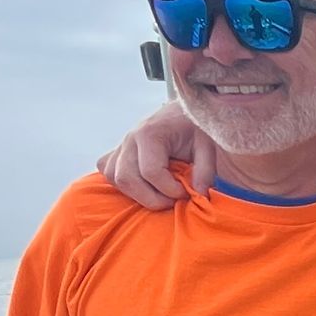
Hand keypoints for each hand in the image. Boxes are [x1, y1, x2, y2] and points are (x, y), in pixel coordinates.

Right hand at [96, 104, 211, 209]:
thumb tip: (199, 195)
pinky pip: (108, 172)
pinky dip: (123, 185)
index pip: (151, 172)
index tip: (186, 193)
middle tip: (173, 201)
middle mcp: (130, 139)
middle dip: (152, 199)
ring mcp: (120, 146)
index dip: (170, 190)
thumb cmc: (194, 129)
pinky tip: (143, 186)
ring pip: (115, 178)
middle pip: (127, 179)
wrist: (180, 114)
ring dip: (137, 195)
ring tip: (160, 195)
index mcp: (150, 133)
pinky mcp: (116, 153)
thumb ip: (205, 170)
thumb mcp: (207, 145)